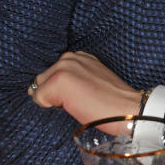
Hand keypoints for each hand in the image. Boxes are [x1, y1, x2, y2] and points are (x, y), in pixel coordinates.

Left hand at [28, 51, 142, 125]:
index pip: (52, 74)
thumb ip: (72, 75)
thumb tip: (39, 89)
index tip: (82, 93)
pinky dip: (51, 107)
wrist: (126, 108)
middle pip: (42, 81)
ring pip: (39, 89)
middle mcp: (69, 58)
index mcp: (78, 56)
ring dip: (52, 99)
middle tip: (80, 98)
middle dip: (53, 93)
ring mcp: (63, 68)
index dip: (62, 89)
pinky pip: (39, 99)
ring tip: (77, 101)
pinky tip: (74, 105)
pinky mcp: (58, 81)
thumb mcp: (92, 77)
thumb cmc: (111, 99)